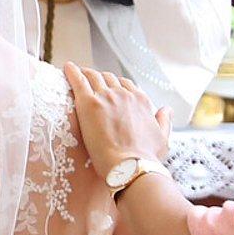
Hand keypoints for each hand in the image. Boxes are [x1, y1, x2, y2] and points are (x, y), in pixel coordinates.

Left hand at [63, 63, 171, 178]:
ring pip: (94, 76)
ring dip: (85, 73)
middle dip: (99, 78)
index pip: (125, 85)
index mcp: (141, 101)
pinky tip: (66, 67)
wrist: (131, 167)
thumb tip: (167, 109)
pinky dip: (72, 71)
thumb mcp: (162, 138)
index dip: (115, 85)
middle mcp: (124, 94)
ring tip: (77, 73)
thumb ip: (164, 121)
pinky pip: (78, 80)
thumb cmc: (146, 158)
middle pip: (108, 78)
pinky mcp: (89, 103)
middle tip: (88, 81)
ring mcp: (106, 97)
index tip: (107, 88)